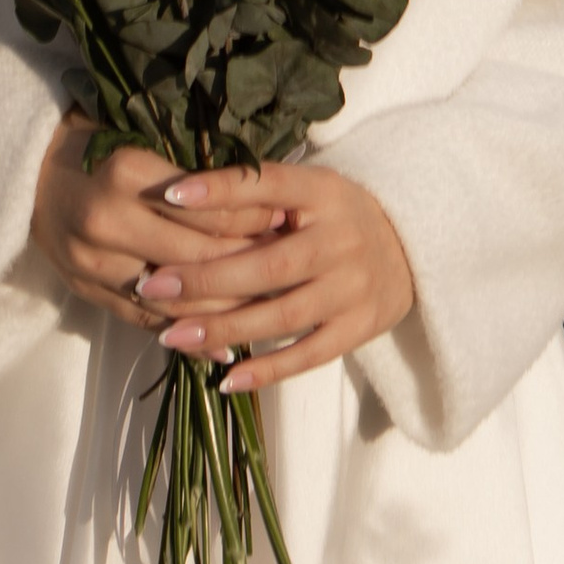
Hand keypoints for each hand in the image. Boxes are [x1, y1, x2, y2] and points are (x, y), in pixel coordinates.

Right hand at [31, 115, 289, 333]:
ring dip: (223, 310)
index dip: (253, 217)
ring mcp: (93, 262)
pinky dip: (187, 335)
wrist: (24, 171)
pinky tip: (224, 343)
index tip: (288, 218)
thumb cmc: (94, 141)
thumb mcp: (140, 136)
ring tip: (266, 309)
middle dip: (248, 267)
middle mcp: (108, 219)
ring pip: (173, 300)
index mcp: (127, 170)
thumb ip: (190, 167)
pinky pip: (144, 322)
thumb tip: (265, 193)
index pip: (207, 207)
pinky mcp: (85, 290)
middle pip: (196, 258)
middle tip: (288, 267)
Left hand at [137, 158, 413, 394]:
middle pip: (267, 264)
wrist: (412, 246)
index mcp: (322, 191)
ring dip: (223, 328)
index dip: (220, 190)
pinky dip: (267, 370)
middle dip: (205, 277)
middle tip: (151, 285)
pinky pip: (307, 355)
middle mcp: (339, 238)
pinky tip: (226, 378)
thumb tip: (184, 200)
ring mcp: (351, 287)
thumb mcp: (309, 188)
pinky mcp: (358, 328)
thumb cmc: (337, 214)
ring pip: (280, 315)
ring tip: (171, 336)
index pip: (267, 185)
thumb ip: (259, 195)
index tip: (170, 196)